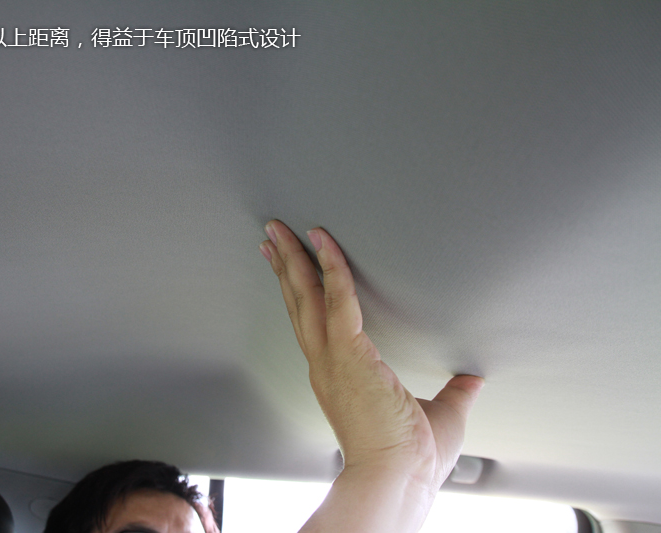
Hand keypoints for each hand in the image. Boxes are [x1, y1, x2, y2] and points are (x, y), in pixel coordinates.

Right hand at [260, 220, 482, 530]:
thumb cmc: (410, 459)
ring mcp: (332, 359)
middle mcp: (327, 364)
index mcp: (339, 376)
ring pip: (306, 297)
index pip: (313, 323)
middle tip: (273, 236)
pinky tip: (326, 245)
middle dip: (284, 266)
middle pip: (298, 303)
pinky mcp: (348, 354)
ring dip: (293, 260)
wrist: (398, 480)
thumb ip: (455, 391)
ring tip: (281, 232)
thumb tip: (473, 380)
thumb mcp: (441, 414)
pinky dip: (332, 269)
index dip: (299, 293)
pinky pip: (338, 300)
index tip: (288, 270)